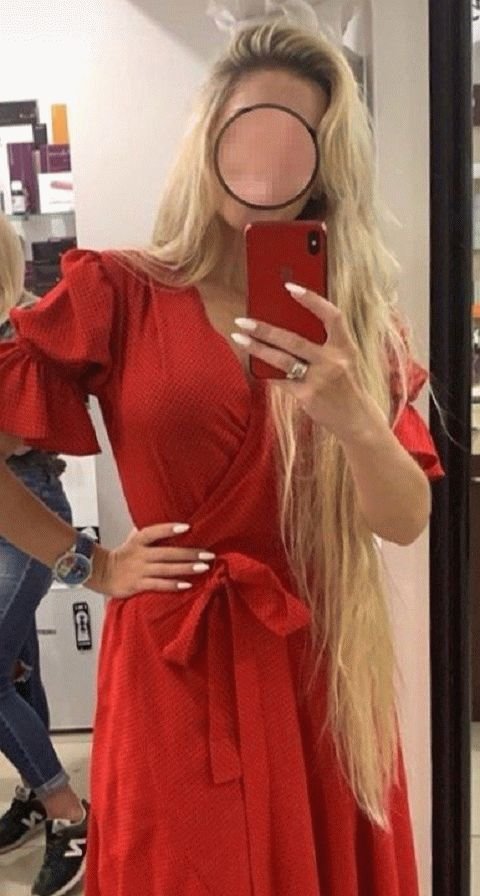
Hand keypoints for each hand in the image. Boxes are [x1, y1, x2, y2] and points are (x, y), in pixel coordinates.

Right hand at [91, 523, 214, 598]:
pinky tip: (187, 585)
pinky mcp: (138, 585)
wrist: (100, 573)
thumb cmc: (122, 555)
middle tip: (208, 554)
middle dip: (190, 553)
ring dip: (186, 568)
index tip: (187, 527)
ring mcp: (140, 570)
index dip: (170, 529)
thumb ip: (149, 532)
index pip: (154, 532)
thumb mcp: (132, 538)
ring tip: (204, 567)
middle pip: (168, 553)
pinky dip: (173, 585)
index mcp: (138, 540)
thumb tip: (168, 520)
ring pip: (166, 569)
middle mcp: (140, 555)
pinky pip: (158, 585)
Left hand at [231, 282, 375, 442]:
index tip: (290, 287)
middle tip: (243, 320)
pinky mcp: (308, 396)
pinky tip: (252, 363)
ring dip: (257, 348)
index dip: (312, 300)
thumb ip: (323, 344)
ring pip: (282, 359)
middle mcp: (333, 360)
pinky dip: (266, 371)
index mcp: (345, 346)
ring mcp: (320, 379)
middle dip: (265, 329)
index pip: (332, 315)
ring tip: (239, 338)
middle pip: (294, 339)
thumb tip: (287, 327)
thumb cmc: (345, 384)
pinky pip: (281, 380)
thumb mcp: (344, 360)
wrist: (356, 419)